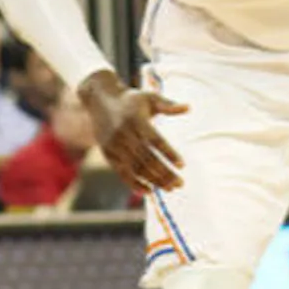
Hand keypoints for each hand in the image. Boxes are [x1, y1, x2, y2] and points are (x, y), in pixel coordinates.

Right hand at [80, 71, 187, 192]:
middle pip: (147, 158)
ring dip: (153, 180)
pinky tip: (148, 191)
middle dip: (164, 173)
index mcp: (136, 119)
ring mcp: (114, 145)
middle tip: (180, 184)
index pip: (155, 140)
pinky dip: (134, 183)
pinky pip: (122, 172)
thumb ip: (168, 105)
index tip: (182, 165)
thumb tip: (188, 107)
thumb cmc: (131, 100)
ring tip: (170, 188)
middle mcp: (124, 133)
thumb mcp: (149, 98)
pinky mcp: (108, 153)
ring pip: (135, 167)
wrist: (100, 101)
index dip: (168, 153)